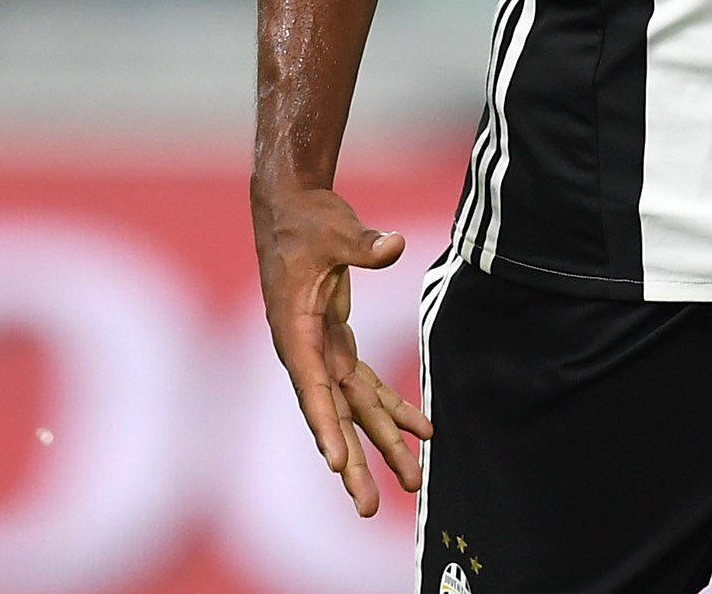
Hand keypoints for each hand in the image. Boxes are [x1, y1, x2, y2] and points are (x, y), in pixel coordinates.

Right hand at [253, 179, 429, 515]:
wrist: (289, 205)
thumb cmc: (307, 219)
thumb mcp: (335, 228)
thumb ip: (363, 244)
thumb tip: (392, 245)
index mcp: (295, 330)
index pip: (312, 386)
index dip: (326, 426)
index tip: (340, 463)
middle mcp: (304, 350)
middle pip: (332, 415)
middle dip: (353, 462)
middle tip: (369, 507)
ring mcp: (320, 350)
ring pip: (353, 408)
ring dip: (382, 443)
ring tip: (412, 481)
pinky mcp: (335, 342)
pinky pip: (365, 385)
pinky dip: (392, 407)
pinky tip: (421, 430)